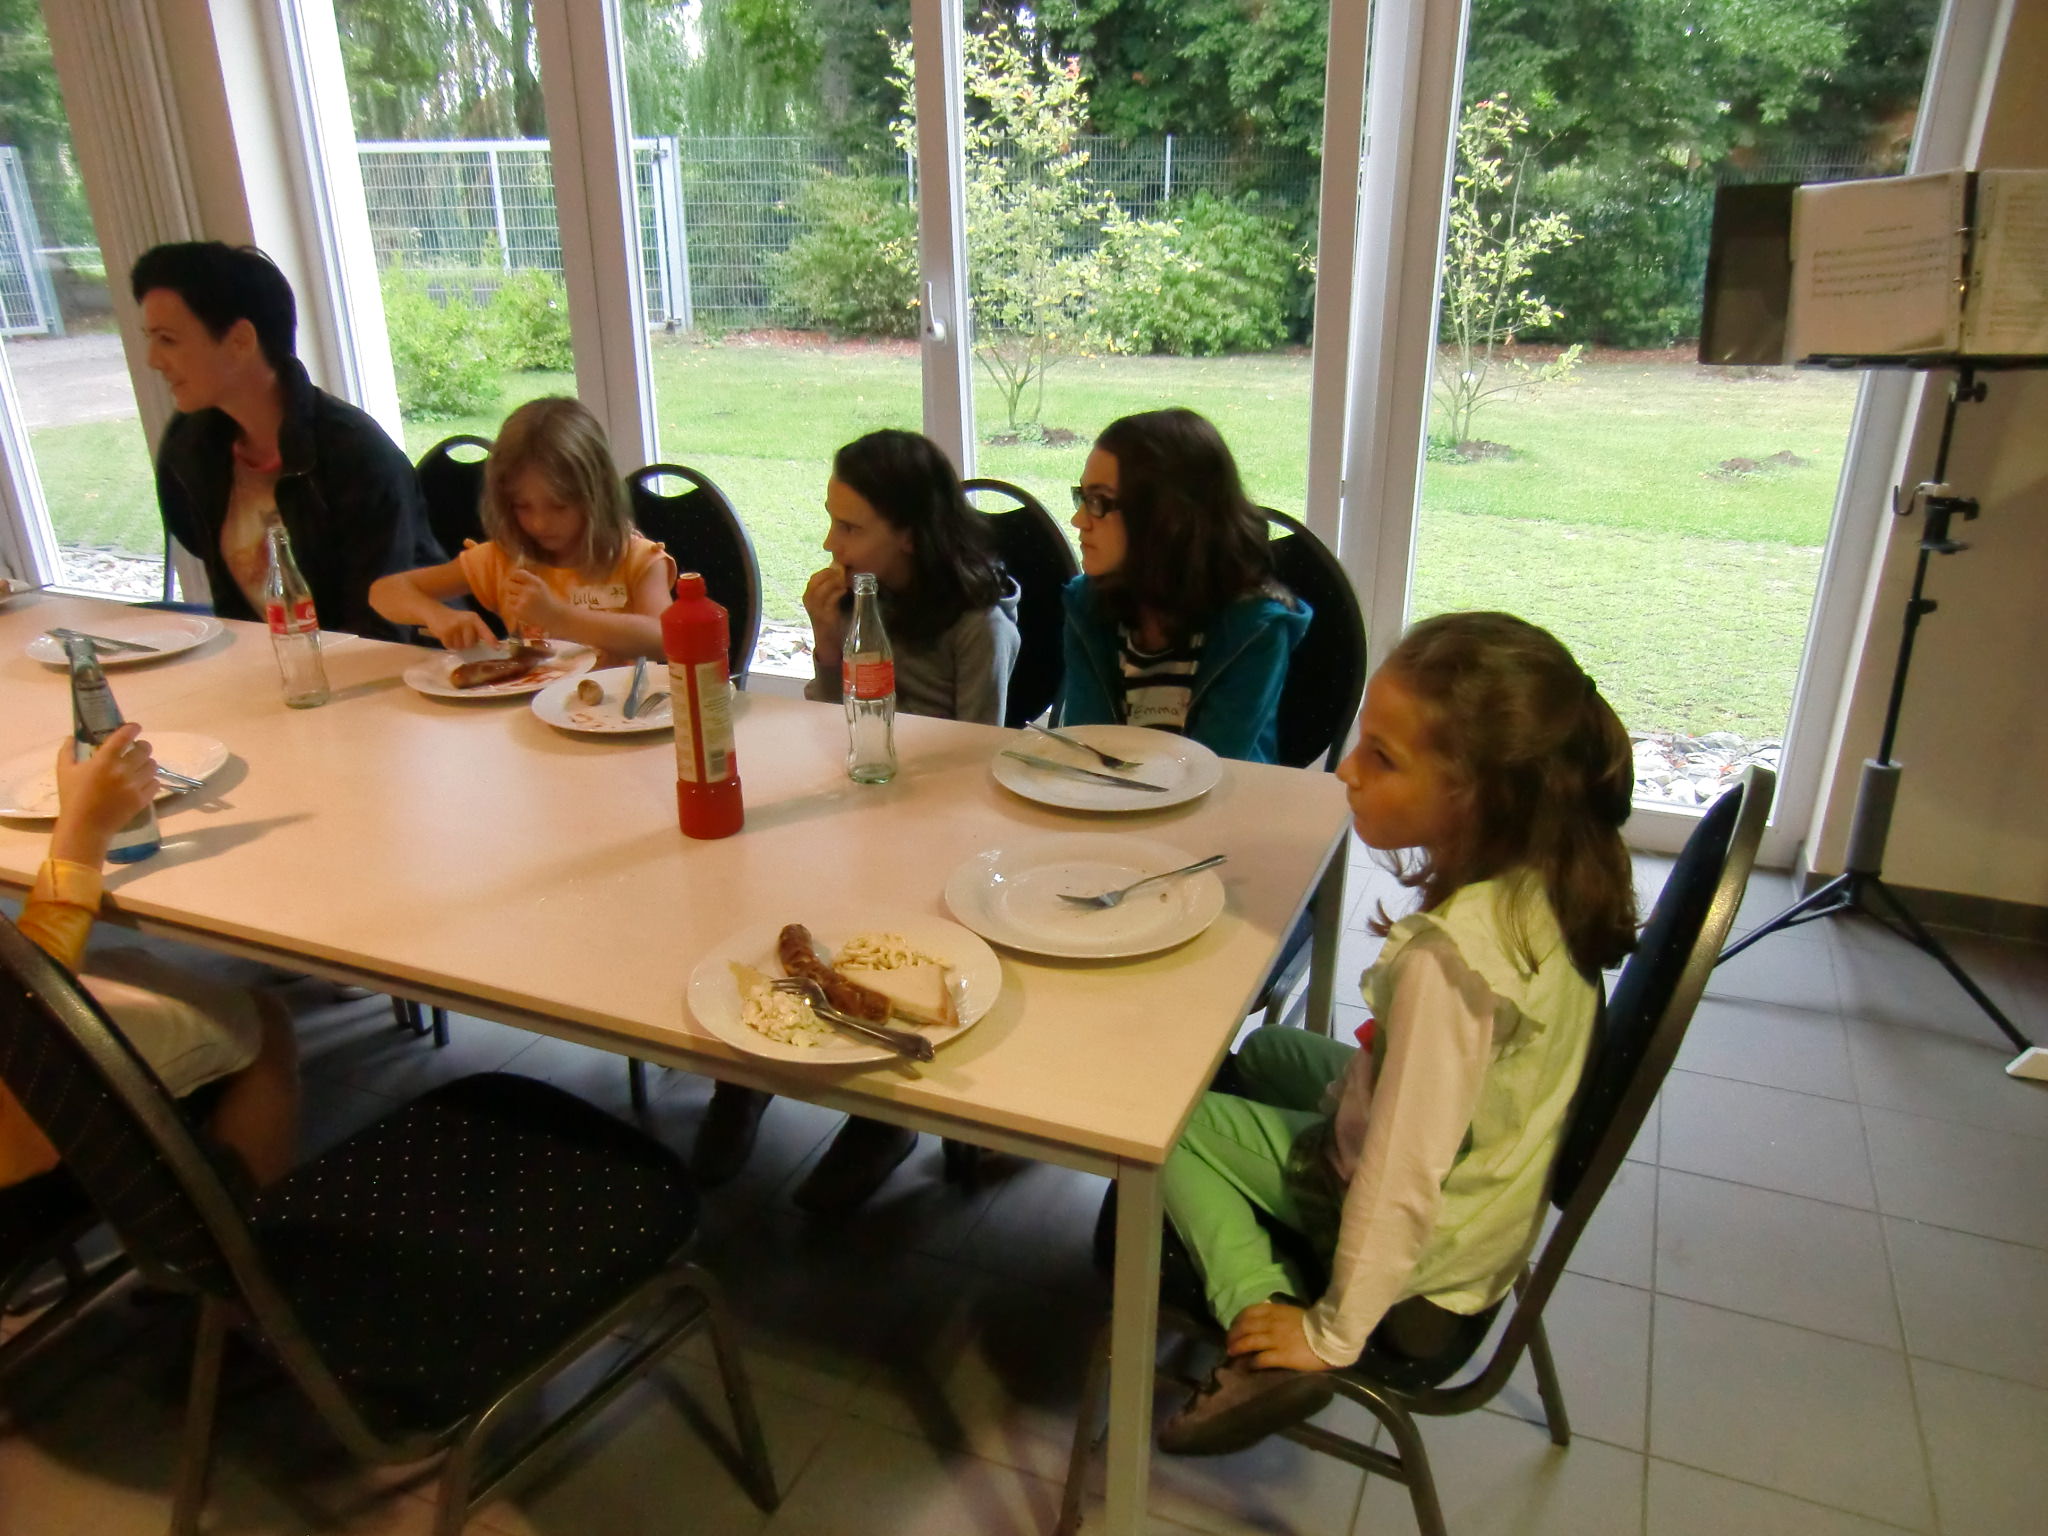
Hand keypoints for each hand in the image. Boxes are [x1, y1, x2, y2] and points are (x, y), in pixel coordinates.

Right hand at [50, 723, 156, 867]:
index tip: (134, 727)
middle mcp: (122, 770)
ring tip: (139, 766)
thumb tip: (72, 737)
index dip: (132, 729)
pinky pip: (156, 783)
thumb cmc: (72, 797)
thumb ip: (68, 751)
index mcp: (104, 760)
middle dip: (142, 746)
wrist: (85, 827)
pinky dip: (150, 780)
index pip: (125, 737)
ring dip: (146, 763)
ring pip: (152, 765)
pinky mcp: (142, 799)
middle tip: (137, 749)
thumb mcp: (64, 771)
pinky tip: (142, 782)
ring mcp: (135, 785)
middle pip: (145, 749)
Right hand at [427, 606, 496, 652]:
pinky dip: (448, 644)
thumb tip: (489, 646)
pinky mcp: (445, 632)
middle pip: (471, 644)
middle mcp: (466, 621)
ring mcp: (455, 626)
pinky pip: (450, 647)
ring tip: (452, 635)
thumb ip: (477, 631)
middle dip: (466, 644)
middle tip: (460, 636)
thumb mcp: (468, 621)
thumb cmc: (454, 620)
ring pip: (461, 647)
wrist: (434, 612)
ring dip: (456, 645)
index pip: (485, 631)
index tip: (497, 648)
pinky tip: (446, 636)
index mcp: (474, 618)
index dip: (491, 640)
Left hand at [500, 568, 565, 635]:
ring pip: (509, 595)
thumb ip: (526, 578)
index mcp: (536, 582)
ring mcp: (523, 602)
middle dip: (512, 587)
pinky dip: (515, 607)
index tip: (516, 581)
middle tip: (519, 592)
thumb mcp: (539, 585)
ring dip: (514, 598)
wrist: (552, 617)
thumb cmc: (544, 598)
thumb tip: (510, 573)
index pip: (516, 573)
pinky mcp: (518, 611)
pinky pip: (509, 605)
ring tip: (525, 602)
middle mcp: (530, 591)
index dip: (513, 577)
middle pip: (508, 583)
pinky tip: (525, 609)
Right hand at [803, 563, 848, 661]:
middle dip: (831, 574)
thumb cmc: (831, 621)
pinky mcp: (824, 617)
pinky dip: (837, 592)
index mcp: (808, 597)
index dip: (827, 571)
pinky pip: (829, 600)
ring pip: (821, 588)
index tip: (840, 570)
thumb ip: (831, 590)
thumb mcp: (827, 603)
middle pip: (816, 580)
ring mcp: (815, 610)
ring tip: (844, 581)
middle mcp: (808, 602)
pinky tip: (844, 590)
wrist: (829, 643)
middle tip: (844, 574)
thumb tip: (842, 572)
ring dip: (834, 582)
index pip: (815, 577)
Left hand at [1225, 1300, 1331, 1373]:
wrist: (1330, 1336)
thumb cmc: (1316, 1324)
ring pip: (1248, 1342)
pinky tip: (1247, 1367)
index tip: (1234, 1328)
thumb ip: (1278, 1314)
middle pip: (1244, 1328)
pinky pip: (1260, 1359)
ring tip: (1232, 1355)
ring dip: (1237, 1349)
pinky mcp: (1281, 1356)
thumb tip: (1266, 1318)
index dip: (1237, 1321)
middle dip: (1233, 1336)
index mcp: (1275, 1311)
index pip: (1248, 1312)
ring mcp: (1275, 1340)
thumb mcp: (1293, 1312)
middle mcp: (1271, 1324)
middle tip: (1229, 1344)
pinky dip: (1250, 1363)